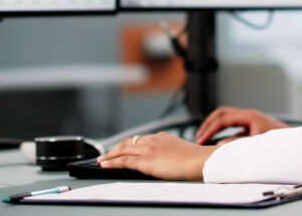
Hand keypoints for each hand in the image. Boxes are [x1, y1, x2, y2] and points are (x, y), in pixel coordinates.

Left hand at [97, 132, 217, 180]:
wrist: (200, 161)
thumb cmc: (196, 159)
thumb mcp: (180, 151)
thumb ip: (170, 152)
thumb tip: (166, 159)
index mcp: (161, 137)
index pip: (139, 139)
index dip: (127, 144)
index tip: (121, 147)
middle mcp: (152, 140)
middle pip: (128, 143)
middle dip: (115, 148)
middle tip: (106, 153)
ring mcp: (148, 149)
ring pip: (122, 150)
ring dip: (110, 155)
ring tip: (101, 160)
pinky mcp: (146, 161)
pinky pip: (124, 161)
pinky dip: (112, 162)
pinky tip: (105, 165)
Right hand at [195, 106, 289, 144]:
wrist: (296, 142)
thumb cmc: (280, 142)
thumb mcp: (255, 144)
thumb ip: (237, 145)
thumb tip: (219, 146)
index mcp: (248, 116)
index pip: (222, 119)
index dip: (209, 129)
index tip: (201, 139)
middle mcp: (248, 115)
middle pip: (222, 114)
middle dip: (208, 124)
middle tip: (199, 136)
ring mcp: (251, 120)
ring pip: (227, 119)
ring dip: (215, 127)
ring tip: (205, 138)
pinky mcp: (253, 127)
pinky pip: (234, 127)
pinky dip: (224, 133)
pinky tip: (220, 143)